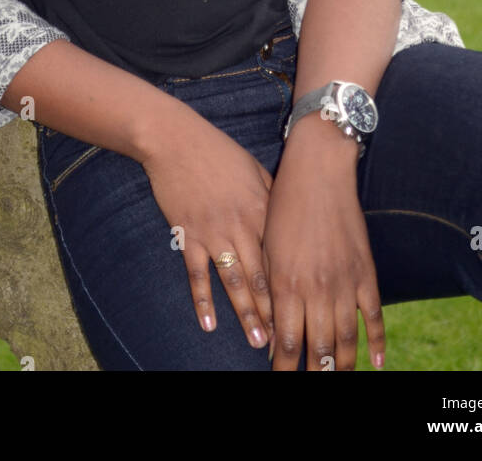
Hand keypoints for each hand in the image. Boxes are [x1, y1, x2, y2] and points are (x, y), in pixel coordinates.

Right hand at [141, 115, 274, 352]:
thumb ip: (272, 195)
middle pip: (262, 277)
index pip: (281, 258)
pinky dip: (202, 300)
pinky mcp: (188, 234)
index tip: (304, 311)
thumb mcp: (254, 168)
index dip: (293, 287)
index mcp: (261, 210)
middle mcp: (241, 226)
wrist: (176, 139)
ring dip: (246, 313)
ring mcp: (214, 232)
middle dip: (275, 311)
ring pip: (234, 281)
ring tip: (257, 341)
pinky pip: (197, 274)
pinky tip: (208, 324)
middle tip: (285, 341)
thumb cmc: (218, 150)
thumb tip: (289, 215)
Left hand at [262, 119, 384, 370]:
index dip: (284, 368)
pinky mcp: (365, 271)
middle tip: (312, 386)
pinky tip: (375, 364)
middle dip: (314, 373)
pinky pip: (373, 315)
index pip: (287, 342)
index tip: (280, 379)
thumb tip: (273, 332)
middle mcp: (317, 289)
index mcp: (287, 284)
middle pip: (318, 348)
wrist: (319, 171)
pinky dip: (375, 342)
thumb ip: (271, 292)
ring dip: (342, 367)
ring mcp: (345, 282)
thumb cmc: (284, 205)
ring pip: (346, 339)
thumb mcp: (268, 248)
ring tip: (337, 382)